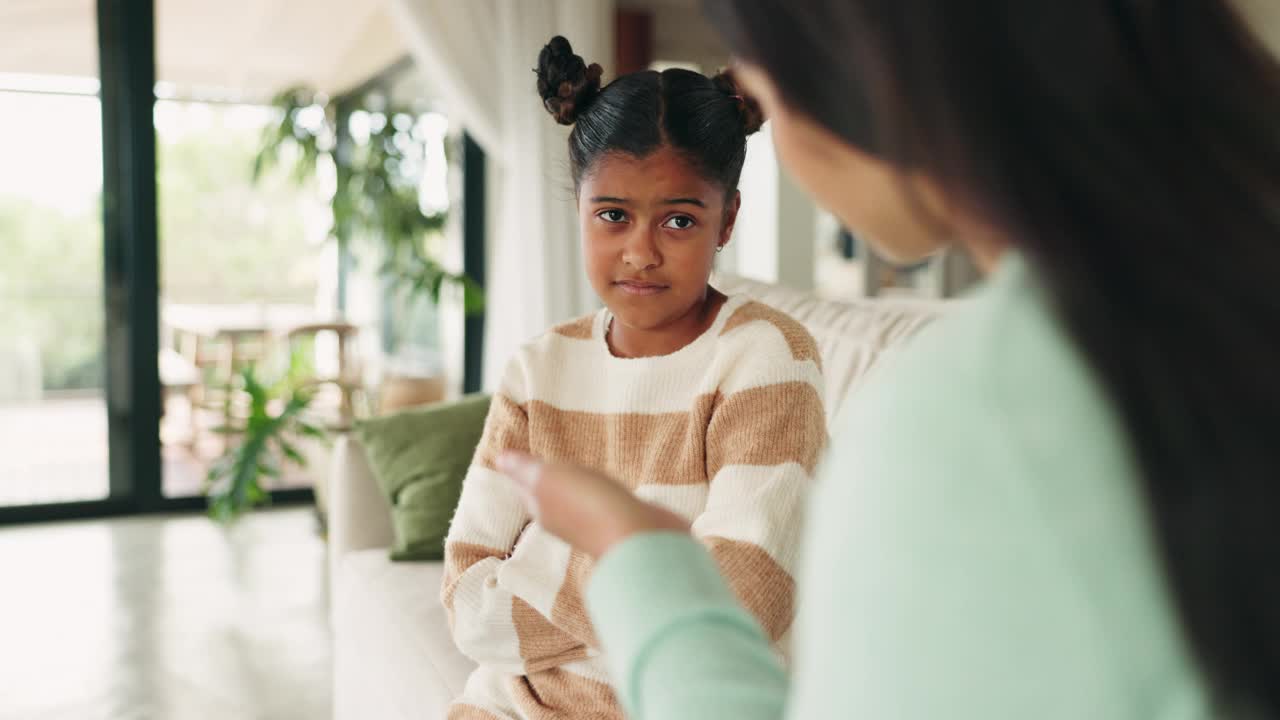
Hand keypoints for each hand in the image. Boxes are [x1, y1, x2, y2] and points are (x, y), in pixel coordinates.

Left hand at [497, 452, 689, 558]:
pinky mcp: (618, 523)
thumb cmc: (588, 504)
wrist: (638, 537)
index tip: (523, 456)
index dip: (524, 471)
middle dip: (549, 481)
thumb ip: (525, 469)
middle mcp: (563, 521)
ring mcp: (592, 524)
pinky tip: (610, 488)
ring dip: (578, 487)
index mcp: (542, 509)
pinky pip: (605, 505)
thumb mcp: (549, 478)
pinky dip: (603, 494)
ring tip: (579, 471)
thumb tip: (500, 459)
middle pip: (550, 497)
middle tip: (548, 463)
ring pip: (578, 501)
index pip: (526, 488)